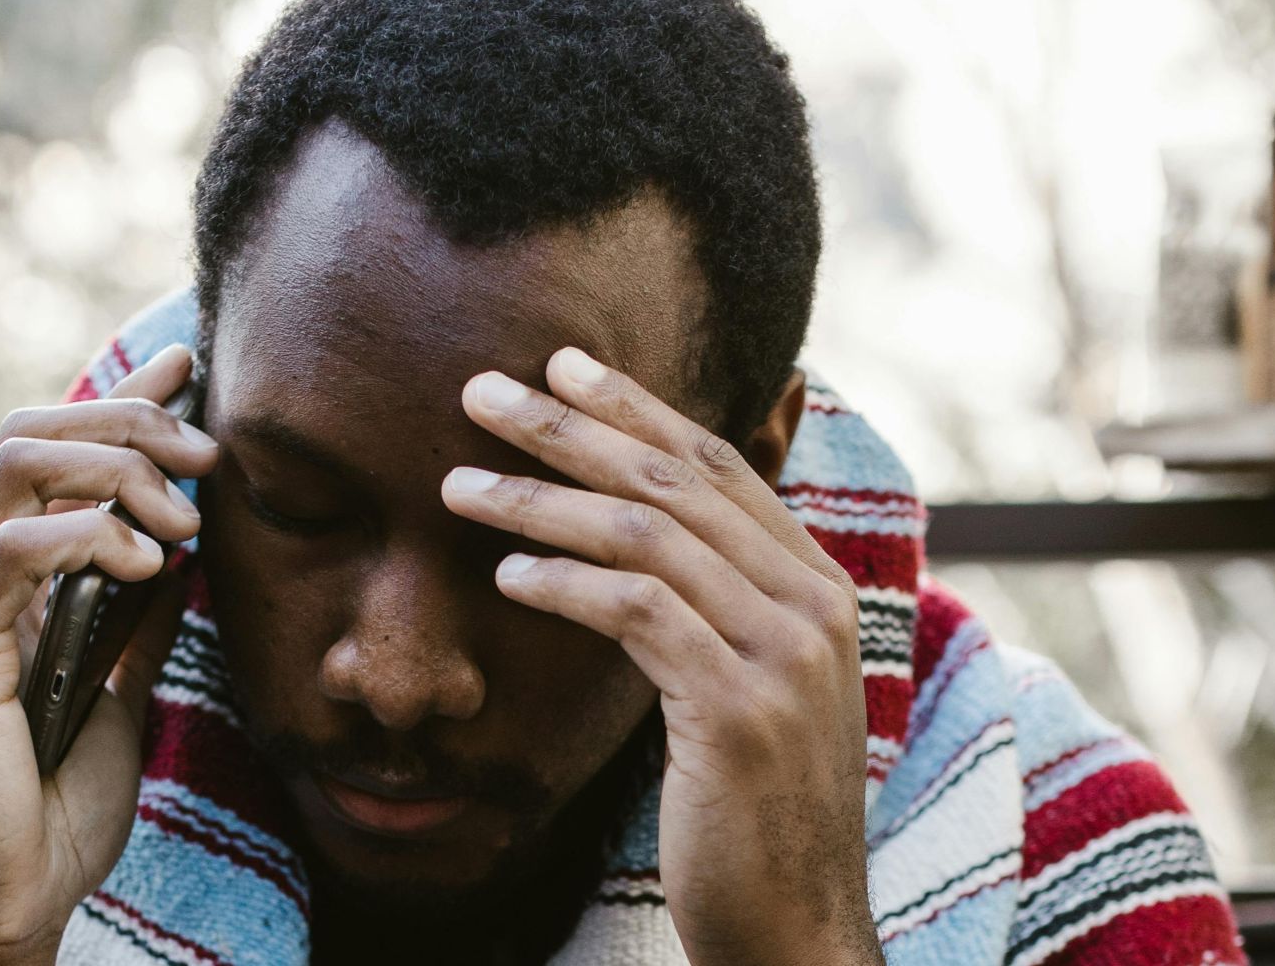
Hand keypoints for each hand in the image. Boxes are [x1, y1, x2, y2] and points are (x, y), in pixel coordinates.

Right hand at [0, 344, 219, 965]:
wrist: (5, 903)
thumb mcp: (118, 691)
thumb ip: (137, 618)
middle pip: (31, 431)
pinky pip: (7, 552)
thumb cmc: (52, 807)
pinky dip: (86, 537)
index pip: (50, 447)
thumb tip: (186, 550)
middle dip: (131, 422)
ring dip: (117, 471)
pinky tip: (148, 569)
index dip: (120, 396)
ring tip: (184, 527)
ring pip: (16, 464)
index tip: (188, 367)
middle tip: (207, 463)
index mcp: (0, 576)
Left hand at [440, 348, 881, 965]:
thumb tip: (640, 548)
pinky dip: (566, 583)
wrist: (798, 930)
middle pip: (677, 480)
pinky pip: (639, 613)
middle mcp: (814, 603)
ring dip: (541, 501)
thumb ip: (717, 610)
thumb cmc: (755, 811)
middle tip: (482, 391)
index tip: (563, 365)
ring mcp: (786, 654)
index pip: (718, 464)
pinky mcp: (741, 708)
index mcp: (818, 586)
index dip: (637, 407)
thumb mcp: (750, 689)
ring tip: (456, 486)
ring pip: (649, 534)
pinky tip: (508, 574)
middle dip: (571, 427)